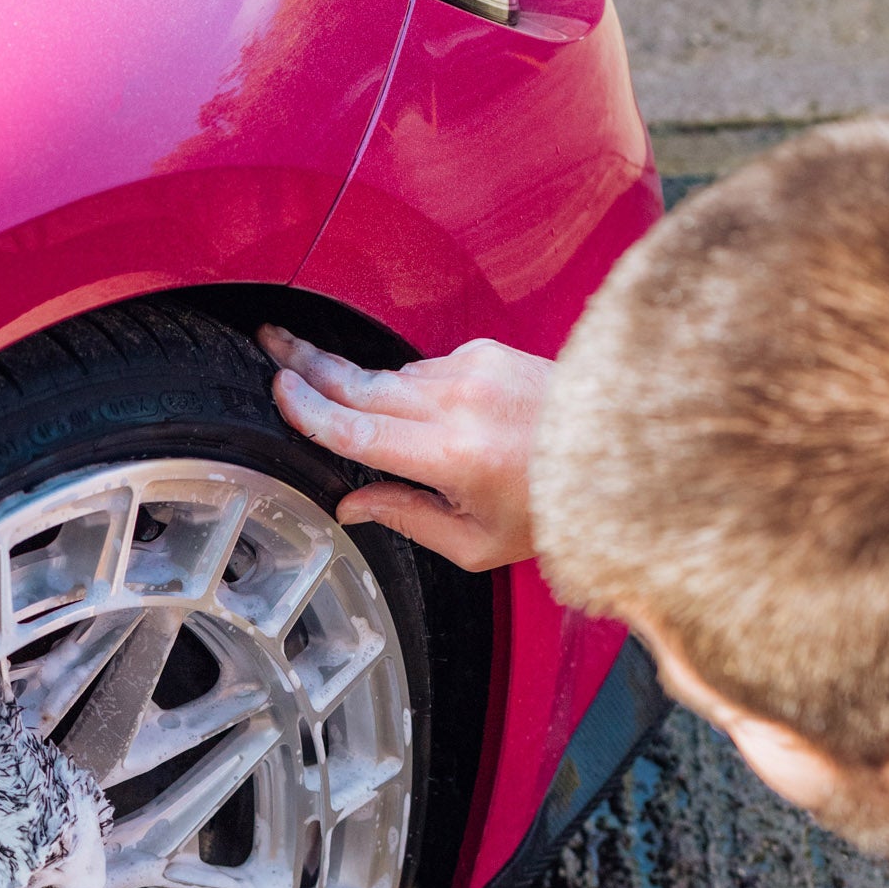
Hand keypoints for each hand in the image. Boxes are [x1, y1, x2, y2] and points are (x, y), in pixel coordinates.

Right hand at [258, 325, 551, 571]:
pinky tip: (416, 413)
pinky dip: (410, 390)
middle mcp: (458, 401)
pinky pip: (425, 370)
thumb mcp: (477, 543)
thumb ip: (407, 519)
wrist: (619, 449)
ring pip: (391, 377)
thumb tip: (352, 504)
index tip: (277, 390)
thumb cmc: (554, 507)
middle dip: (308, 363)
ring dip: (359, 384)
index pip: (358, 428)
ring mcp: (472, 368)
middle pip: (361, 381)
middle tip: (269, 344)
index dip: (309, 409)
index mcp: (452, 455)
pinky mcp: (484, 351)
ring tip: (320, 380)